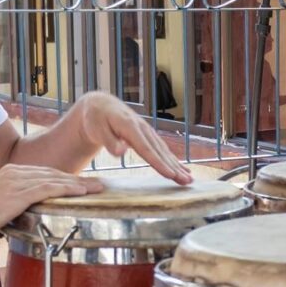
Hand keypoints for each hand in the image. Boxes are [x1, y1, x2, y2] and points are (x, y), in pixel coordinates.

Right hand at [0, 165, 103, 244]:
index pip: (45, 173)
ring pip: (54, 179)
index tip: (82, 184)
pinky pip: (47, 188)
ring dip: (78, 184)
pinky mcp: (16, 194)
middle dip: (77, 179)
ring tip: (97, 188)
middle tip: (98, 184)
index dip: (66, 178)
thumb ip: (15, 202)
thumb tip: (28, 212)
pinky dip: (66, 189)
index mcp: (11, 173)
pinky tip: (80, 192)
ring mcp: (16, 182)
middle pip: (54, 173)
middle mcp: (15, 173)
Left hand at [79, 92, 193, 184]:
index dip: (159, 163)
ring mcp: (147, 132)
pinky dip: (173, 160)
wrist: (101, 105)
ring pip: (164, 151)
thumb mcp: (97, 128)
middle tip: (187, 181)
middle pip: (160, 152)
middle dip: (175, 167)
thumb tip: (121, 152)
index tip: (170, 175)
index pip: (146, 149)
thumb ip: (109, 141)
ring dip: (178, 166)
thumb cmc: (96, 119)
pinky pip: (162, 150)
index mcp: (130, 127)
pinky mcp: (148, 136)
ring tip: (189, 179)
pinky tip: (183, 169)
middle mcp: (143, 129)